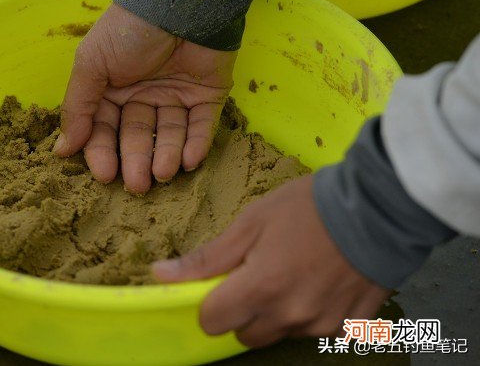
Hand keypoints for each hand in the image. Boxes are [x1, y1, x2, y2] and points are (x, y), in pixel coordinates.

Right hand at [53, 4, 236, 194]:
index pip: (105, 130)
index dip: (104, 153)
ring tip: (164, 172)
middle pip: (138, 137)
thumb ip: (78, 107)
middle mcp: (144, 97)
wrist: (179, 1)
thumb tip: (62, 151)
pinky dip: (196, 144)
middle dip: (137, 162)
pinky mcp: (208, 96)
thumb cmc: (129, 31)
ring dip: (166, 156)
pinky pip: (202, 126)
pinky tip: (189, 160)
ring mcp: (177, 97)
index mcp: (113, 90)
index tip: (105, 175)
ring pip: (170, 135)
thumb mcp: (92, 64)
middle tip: (138, 185)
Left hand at [153, 176, 390, 346]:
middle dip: (243, 310)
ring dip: (276, 312)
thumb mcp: (252, 222)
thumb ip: (207, 257)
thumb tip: (160, 275)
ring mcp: (321, 325)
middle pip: (244, 334)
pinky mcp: (348, 326)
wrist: (379, 206)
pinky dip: (309, 312)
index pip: (211, 322)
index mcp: (260, 289)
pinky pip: (313, 330)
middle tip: (260, 272)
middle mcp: (289, 316)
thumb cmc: (309, 207)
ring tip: (295, 271)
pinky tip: (320, 281)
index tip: (223, 283)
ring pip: (279, 333)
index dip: (210, 303)